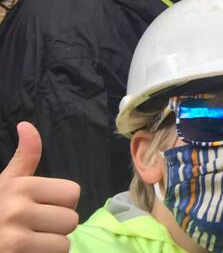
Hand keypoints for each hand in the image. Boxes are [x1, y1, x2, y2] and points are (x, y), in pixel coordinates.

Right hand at [0, 122, 80, 252]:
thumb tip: (26, 124)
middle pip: (71, 219)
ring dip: (50, 245)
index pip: (72, 193)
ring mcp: (14, 236)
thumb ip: (24, 157)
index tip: (38, 208)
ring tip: (29, 242)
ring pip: (64, 241)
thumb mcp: (7, 183)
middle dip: (56, 227)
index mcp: (19, 186)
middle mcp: (16, 209)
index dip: (60, 204)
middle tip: (32, 229)